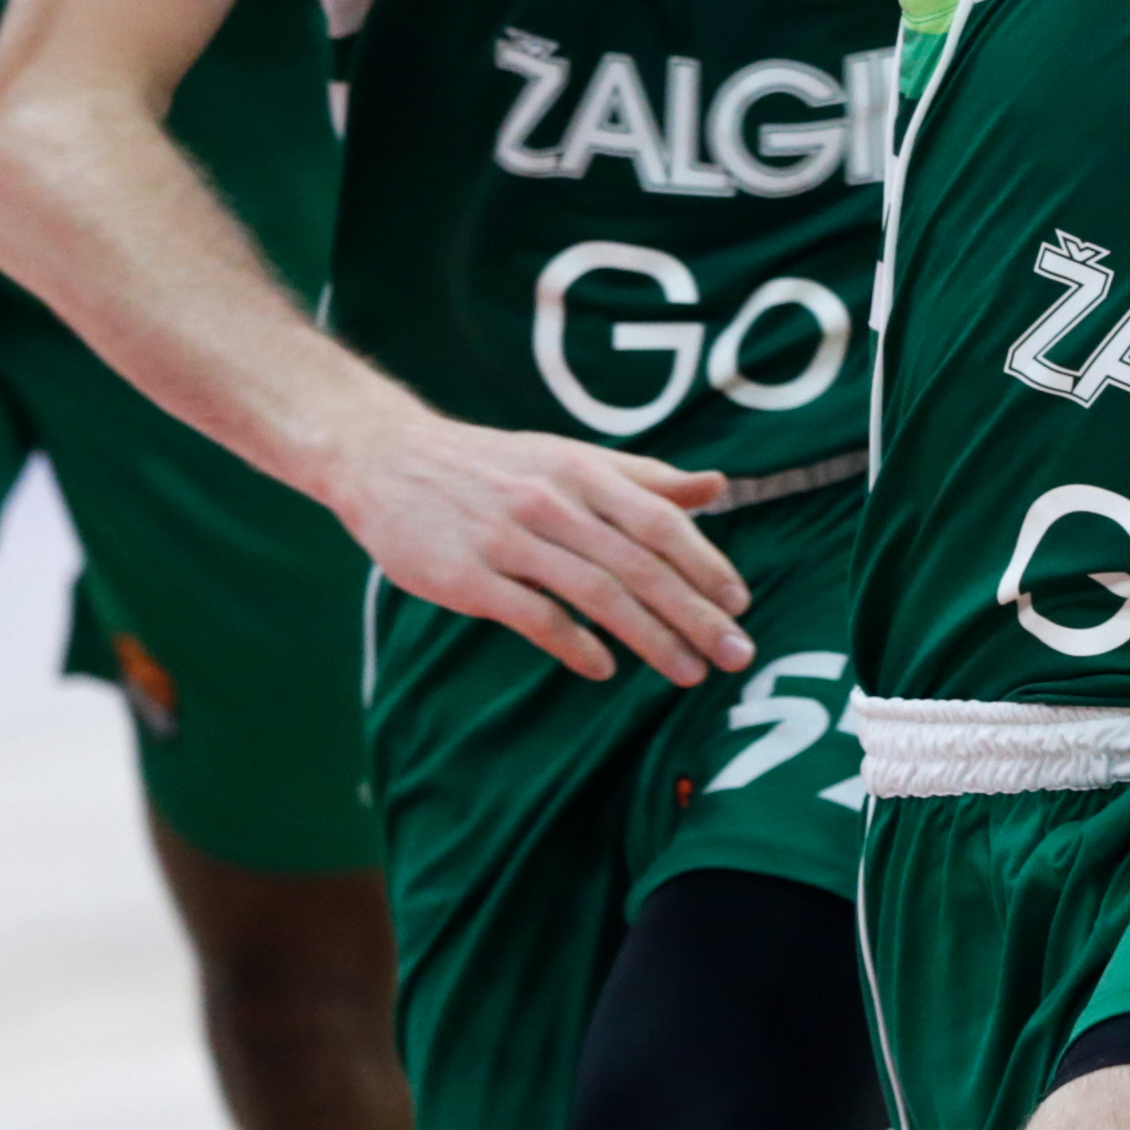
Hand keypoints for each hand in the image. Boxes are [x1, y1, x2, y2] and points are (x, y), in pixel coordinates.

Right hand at [326, 408, 755, 685]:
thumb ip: (644, 477)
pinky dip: (574, 644)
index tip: (741, 604)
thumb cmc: (493, 465)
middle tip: (735, 655)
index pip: (661, 521)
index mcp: (584, 470)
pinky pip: (533, 615)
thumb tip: (717, 487)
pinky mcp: (466, 575)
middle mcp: (553, 501)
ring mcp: (508, 537)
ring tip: (687, 672)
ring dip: (650, 638)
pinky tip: (604, 669)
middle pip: (639, 565)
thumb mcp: (569, 457)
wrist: (388, 458)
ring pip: (596, 593)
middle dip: (695, 614)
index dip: (705, 563)